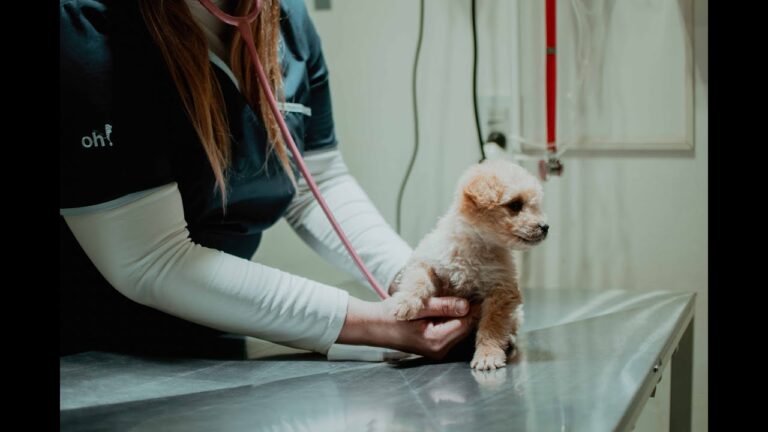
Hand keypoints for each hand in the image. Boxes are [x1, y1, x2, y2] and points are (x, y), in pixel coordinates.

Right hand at [336, 296, 480, 359]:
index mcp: (436, 340)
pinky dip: (452, 319)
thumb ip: (443, 306)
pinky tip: (447, 307)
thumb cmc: (391, 315)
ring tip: (458, 296)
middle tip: (471, 290)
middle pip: (465, 327)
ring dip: (459, 314)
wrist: (374, 326)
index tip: (478, 291)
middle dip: (467, 311)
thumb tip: (467, 305)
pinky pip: (451, 331)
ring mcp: (438, 350)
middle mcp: (440, 350)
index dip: (472, 307)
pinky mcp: (436, 347)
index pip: (465, 323)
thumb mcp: (417, 306)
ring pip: (459, 329)